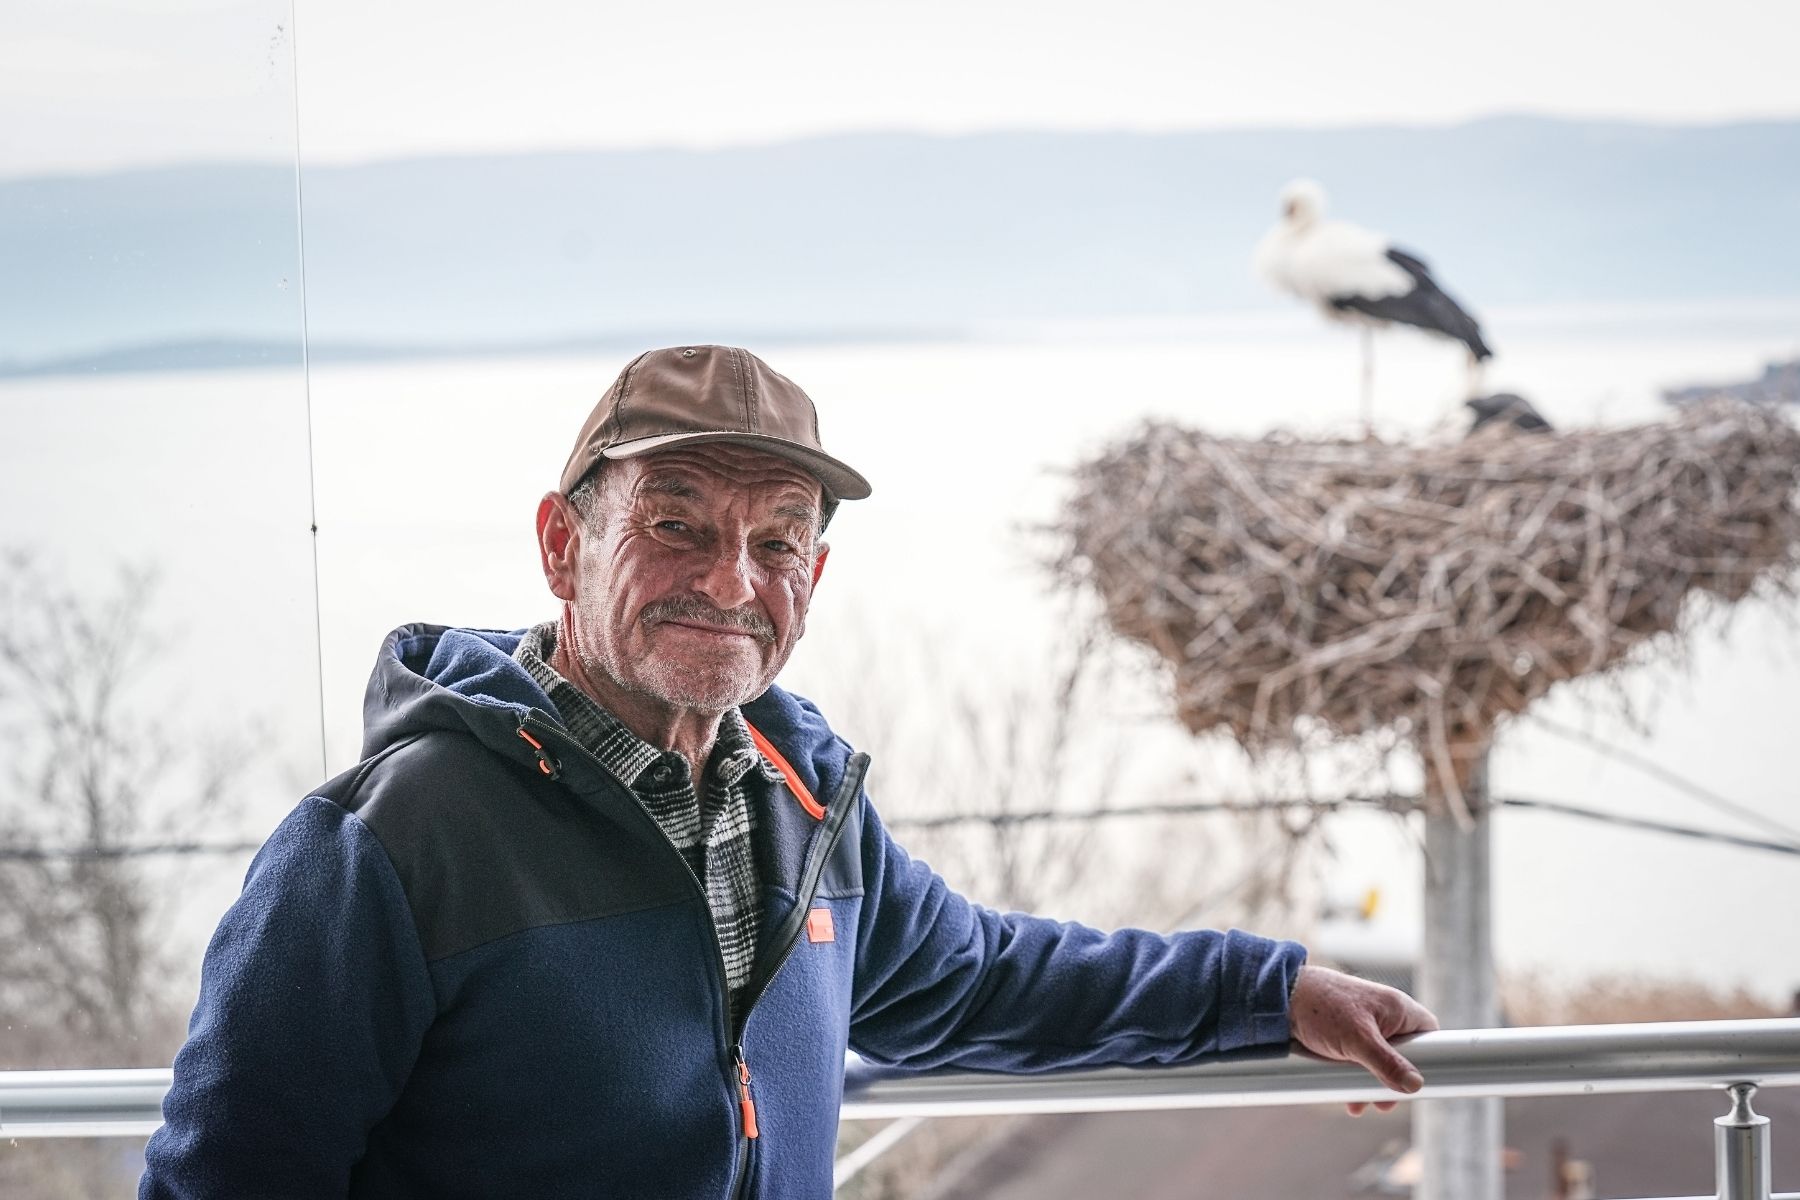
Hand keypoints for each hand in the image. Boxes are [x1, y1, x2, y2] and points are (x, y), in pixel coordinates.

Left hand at [1286, 964, 1437, 1115]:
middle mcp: (1386, 1017)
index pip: (1431, 1034)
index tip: (1422, 1084)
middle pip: (1406, 1055)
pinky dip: (1358, 1079)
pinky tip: (1349, 1099)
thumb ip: (1386, 1063)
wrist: (1279, 999)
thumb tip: (1415, 1085)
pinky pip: (1362, 1062)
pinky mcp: (1347, 1037)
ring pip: (1382, 1062)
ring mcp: (1366, 1027)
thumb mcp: (1357, 1039)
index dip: (1431, 1059)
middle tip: (1385, 1102)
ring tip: (1362, 1104)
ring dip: (1375, 1086)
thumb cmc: (1322, 1007)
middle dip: (1396, 1081)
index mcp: (1398, 1008)